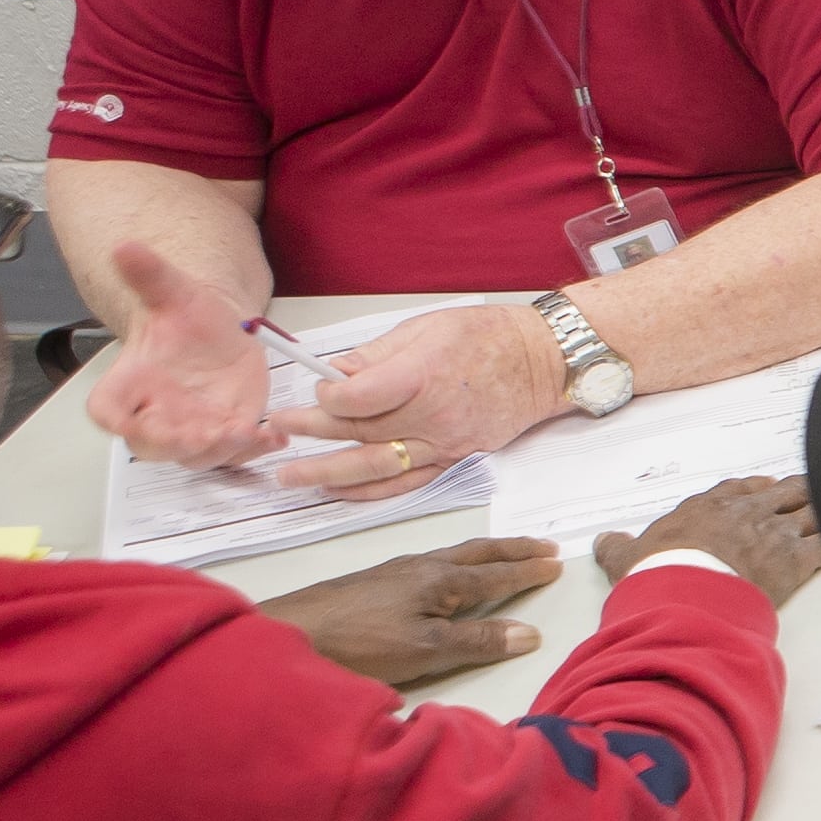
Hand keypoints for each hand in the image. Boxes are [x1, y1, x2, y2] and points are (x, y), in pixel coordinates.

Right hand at [76, 241, 285, 465]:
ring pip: (196, 455)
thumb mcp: (172, 291)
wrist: (219, 328)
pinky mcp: (228, 430)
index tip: (129, 422)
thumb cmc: (187, 317)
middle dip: (174, 443)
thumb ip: (148, 274)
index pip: (107, 410)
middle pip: (151, 444)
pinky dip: (255, 449)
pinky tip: (275, 435)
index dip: (115, 420)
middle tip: (202, 435)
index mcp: (131, 382)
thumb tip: (125, 247)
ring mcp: (193, 426)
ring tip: (246, 432)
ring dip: (220, 450)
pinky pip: (236, 452)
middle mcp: (158, 411)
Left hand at [259, 538, 561, 686]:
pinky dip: (459, 561)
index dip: (528, 571)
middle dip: (514, 550)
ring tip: (506, 554)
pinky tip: (448, 572)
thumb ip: (478, 640)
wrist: (292, 632)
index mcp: (441, 581)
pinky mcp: (376, 581)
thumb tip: (530, 632)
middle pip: (478, 554)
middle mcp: (422, 567)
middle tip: (545, 545)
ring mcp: (396, 571)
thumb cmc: (363, 642)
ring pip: (455, 554)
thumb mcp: (427, 649)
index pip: (497, 575)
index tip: (558, 563)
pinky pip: (434, 561)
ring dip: (487, 553)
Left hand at [277, 300, 570, 497]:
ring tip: (291, 476)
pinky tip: (339, 492)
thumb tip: (335, 374)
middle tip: (277, 431)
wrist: (543, 363)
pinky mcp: (455, 459)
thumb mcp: (425, 328)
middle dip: (311, 433)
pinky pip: (406, 483)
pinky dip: (370, 492)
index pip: (356, 398)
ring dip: (328, 473)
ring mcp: (445, 443)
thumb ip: (376, 355)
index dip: (327, 397)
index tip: (317, 389)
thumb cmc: (487, 337)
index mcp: (423, 374)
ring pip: (375, 466)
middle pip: (358, 432)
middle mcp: (433, 415)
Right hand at [599, 473, 820, 606]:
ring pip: (813, 512)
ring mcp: (775, 532)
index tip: (769, 487)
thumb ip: (618, 547)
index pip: (741, 487)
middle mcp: (748, 512)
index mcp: (711, 506)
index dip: (758, 488)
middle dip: (802, 493)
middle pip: (787, 492)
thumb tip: (604, 541)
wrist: (685, 592)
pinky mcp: (796, 560)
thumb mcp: (627, 557)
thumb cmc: (657, 572)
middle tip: (816, 494)